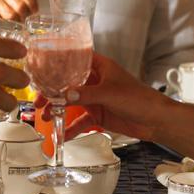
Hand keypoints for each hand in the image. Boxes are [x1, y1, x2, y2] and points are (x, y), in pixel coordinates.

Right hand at [0, 0, 44, 21]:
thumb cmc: (6, 5)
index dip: (32, 2)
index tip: (33, 10)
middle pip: (20, 6)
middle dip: (24, 16)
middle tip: (22, 19)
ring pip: (11, 15)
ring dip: (15, 22)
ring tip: (14, 22)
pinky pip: (1, 21)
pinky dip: (5, 26)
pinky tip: (5, 24)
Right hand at [40, 53, 175, 140]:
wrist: (155, 120)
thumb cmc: (139, 98)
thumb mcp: (109, 93)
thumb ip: (85, 94)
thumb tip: (63, 94)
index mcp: (100, 66)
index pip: (75, 58)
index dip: (58, 61)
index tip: (41, 66)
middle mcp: (95, 80)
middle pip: (67, 82)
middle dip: (52, 90)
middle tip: (38, 99)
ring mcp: (95, 98)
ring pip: (70, 101)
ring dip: (57, 108)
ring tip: (44, 116)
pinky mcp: (98, 114)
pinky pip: (79, 120)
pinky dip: (70, 127)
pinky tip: (60, 135)